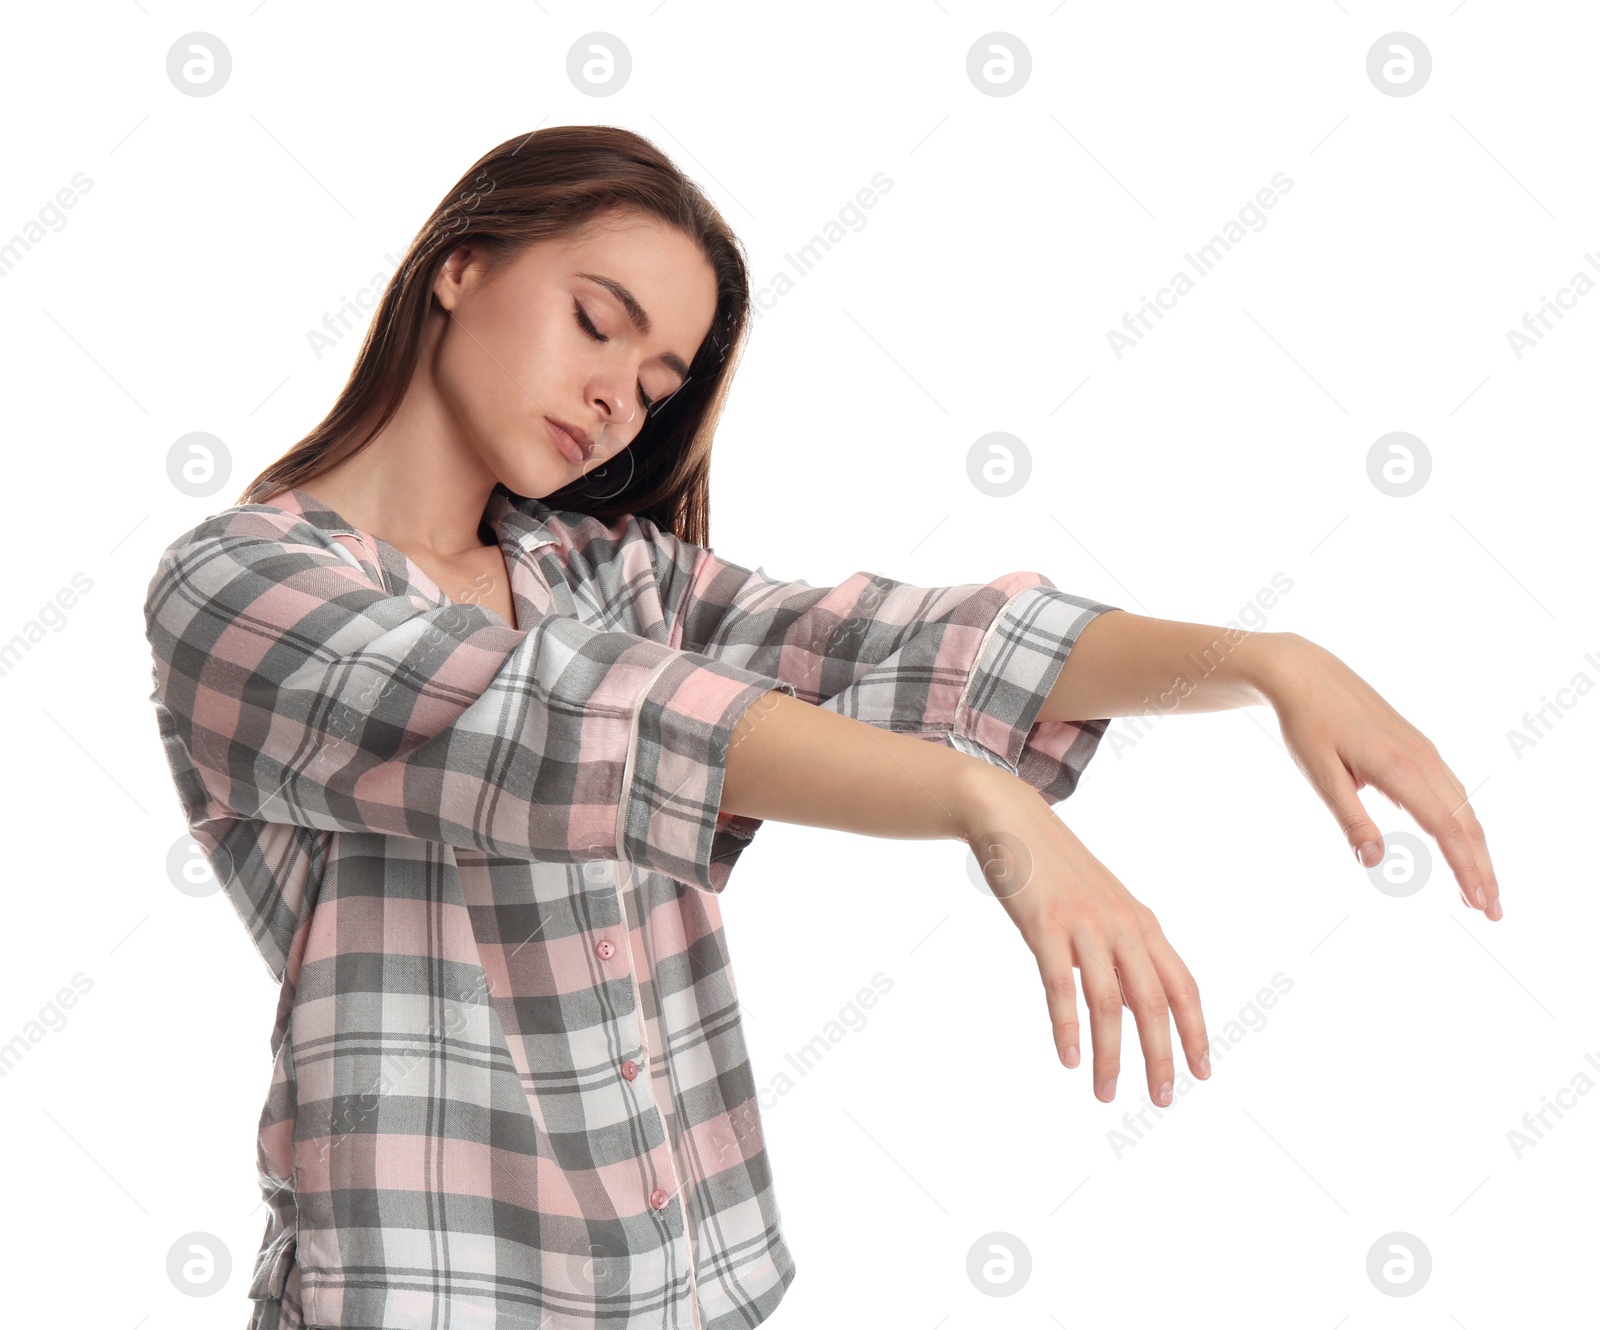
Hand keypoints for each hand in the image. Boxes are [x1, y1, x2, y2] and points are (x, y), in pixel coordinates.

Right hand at [960, 769, 1208, 1104]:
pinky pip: (1062, 984)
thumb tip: (1131, 999)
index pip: (1182, 986)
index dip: (1195, 1032)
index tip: (1202, 1073)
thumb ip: (1119, 946)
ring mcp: (1084, 924)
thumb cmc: (1055, 868)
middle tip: (1162, 1099)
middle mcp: (1121, 925)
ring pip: (1109, 1002)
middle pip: (1154, 1001)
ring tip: (1107, 1093)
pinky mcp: (1045, 925)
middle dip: (1161, 1056)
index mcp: (1140, 923)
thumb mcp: (1100, 904)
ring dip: (1111, 1054)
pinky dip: (1068, 1026)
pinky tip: (1068, 1057)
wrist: (1012, 819)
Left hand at [1261, 634, 1502, 919]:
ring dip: (1475, 850)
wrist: (1306, 674)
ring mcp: (1424, 751)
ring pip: (1463, 807)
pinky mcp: (1417, 747)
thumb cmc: (1307, 725)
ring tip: (1479, 889)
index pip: (1447, 829)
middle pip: (1466, 823)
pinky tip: (1460, 843)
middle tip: (1493, 913)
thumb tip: (1374, 862)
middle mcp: (1422, 760)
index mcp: (1400, 769)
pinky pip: (1451, 791)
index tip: (1481, 904)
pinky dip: (1462, 823)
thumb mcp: (1320, 775)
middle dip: (1482, 869)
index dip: (1468, 869)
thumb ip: (1350, 818)